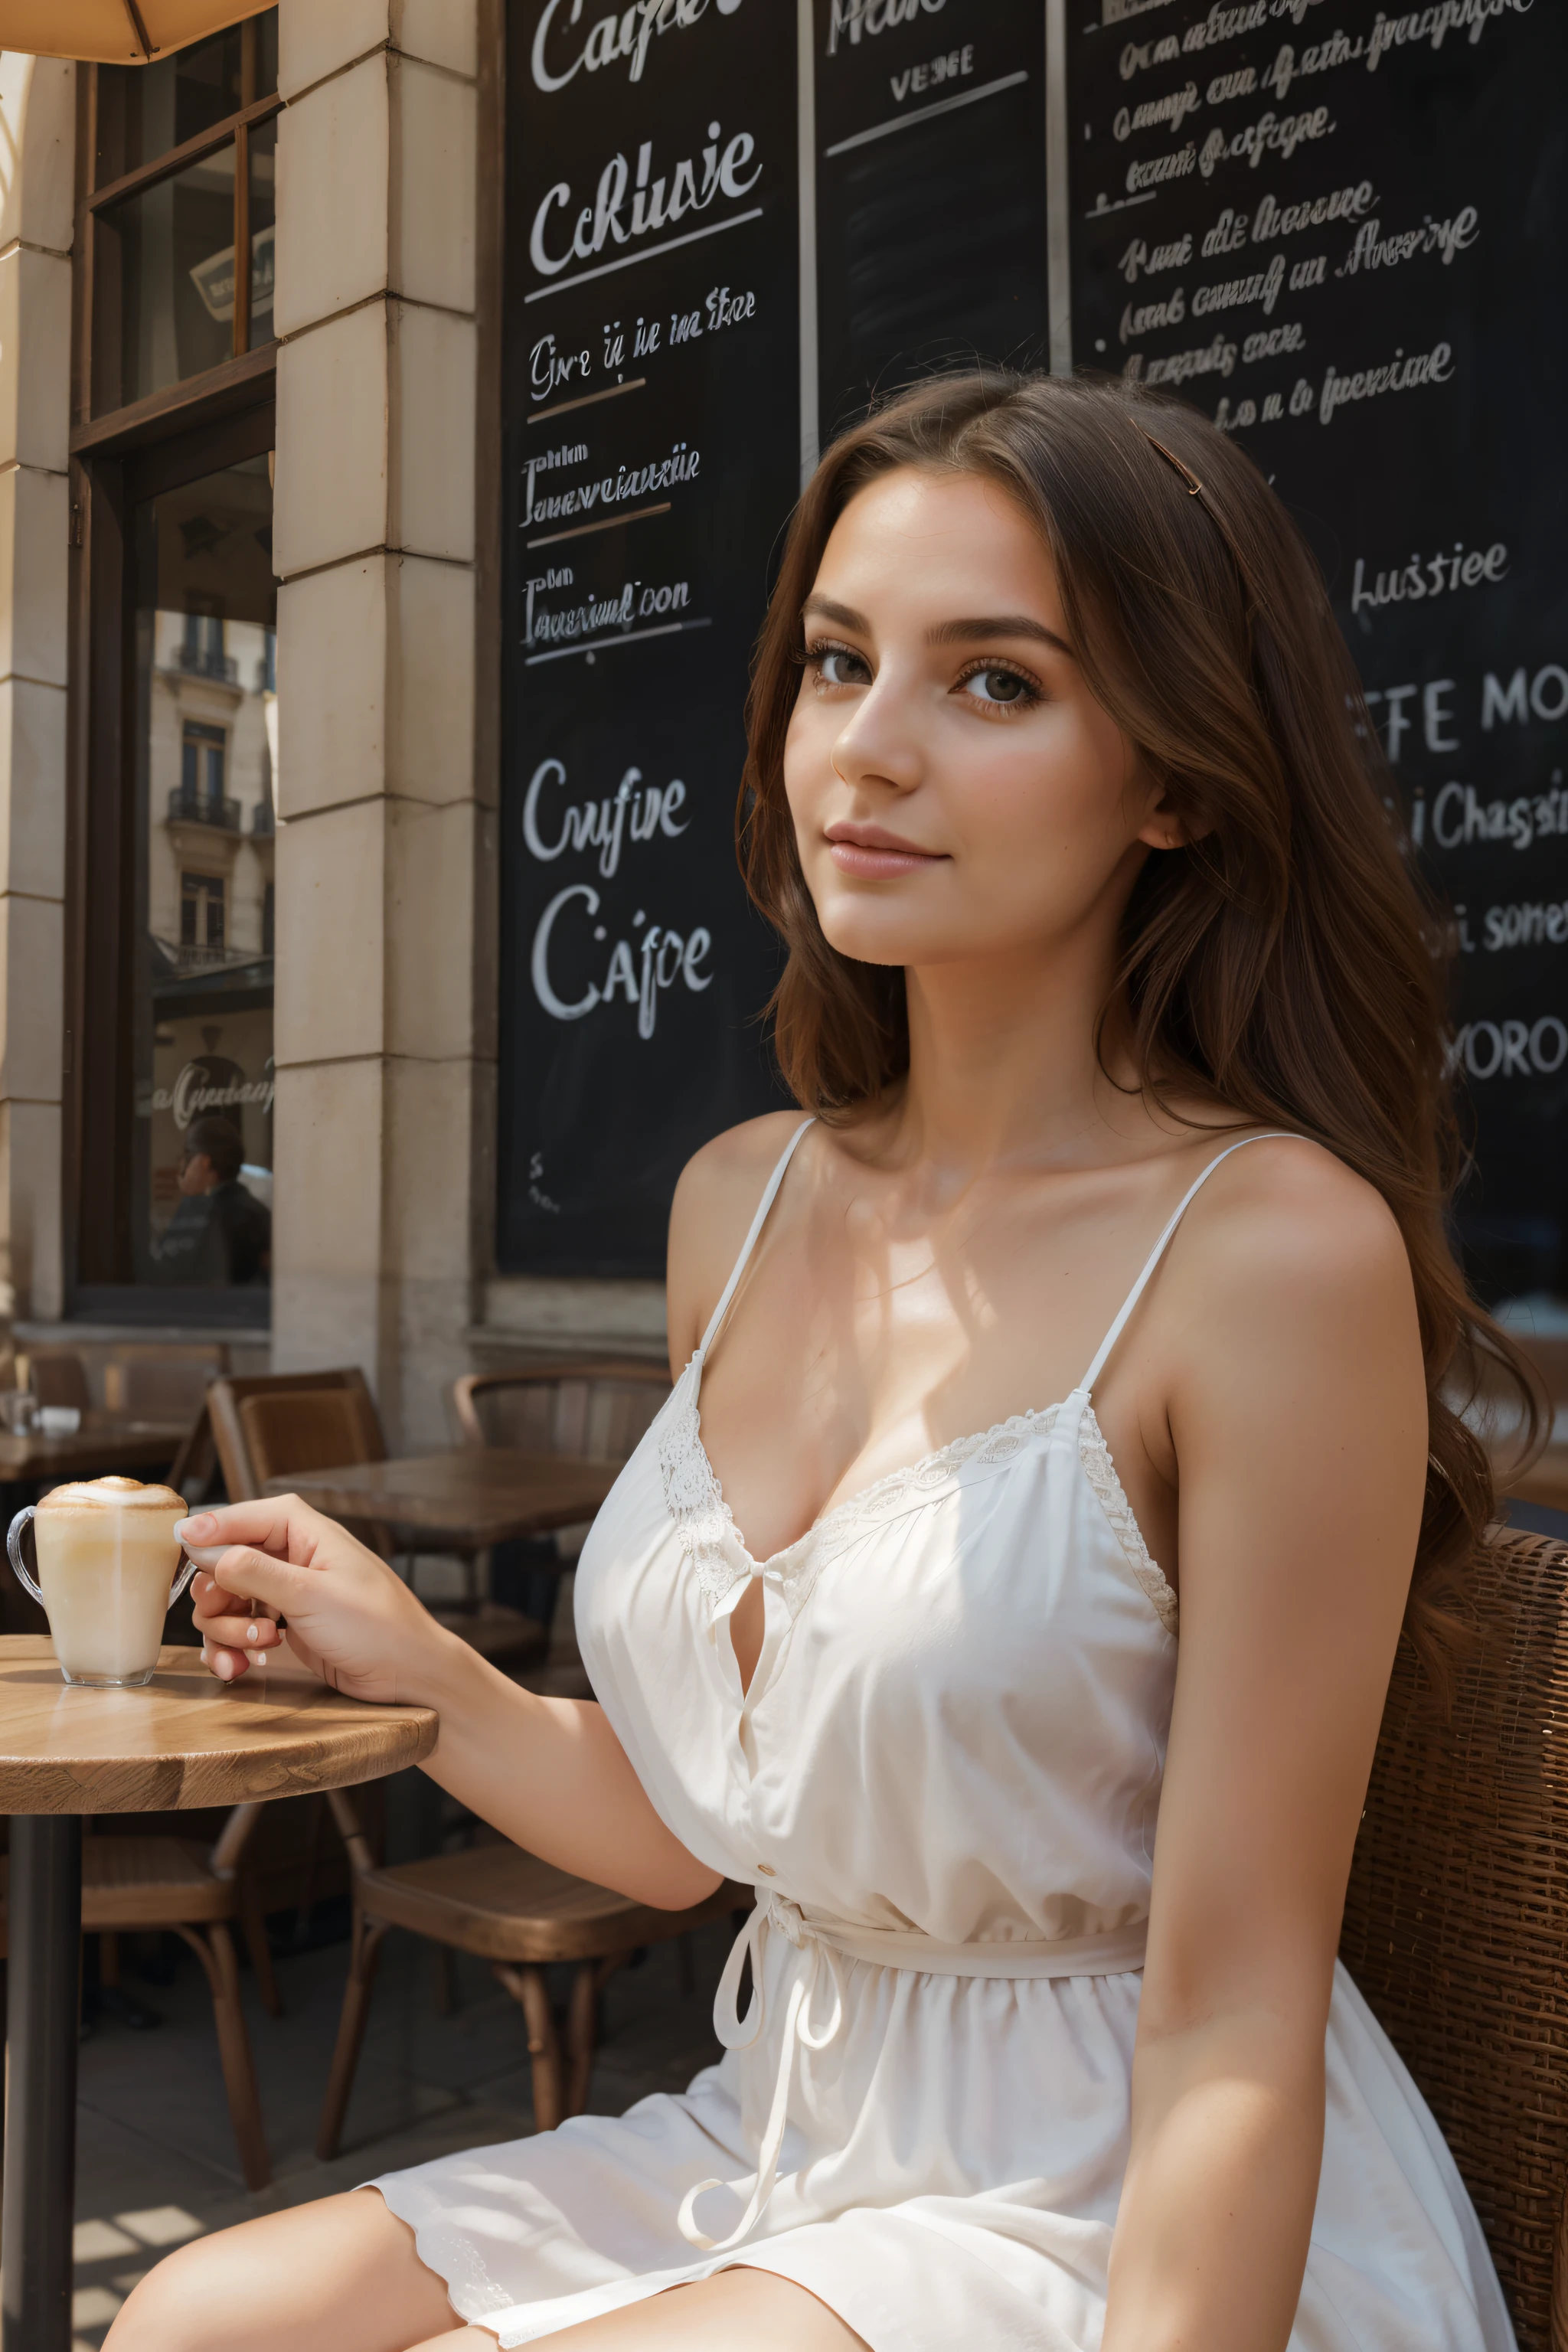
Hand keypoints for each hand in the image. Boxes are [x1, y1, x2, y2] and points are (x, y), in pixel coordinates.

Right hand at [180, 1496, 450, 1703]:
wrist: (407, 1674)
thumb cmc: (375, 1626)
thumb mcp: (310, 1596)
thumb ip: (253, 1571)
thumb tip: (201, 1545)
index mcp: (303, 1531)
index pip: (241, 1516)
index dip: (207, 1529)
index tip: (175, 1546)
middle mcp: (289, 1556)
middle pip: (221, 1564)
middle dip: (219, 1599)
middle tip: (239, 1623)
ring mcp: (283, 1592)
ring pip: (222, 1602)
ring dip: (226, 1630)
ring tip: (256, 1649)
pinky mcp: (281, 1625)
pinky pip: (235, 1630)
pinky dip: (230, 1649)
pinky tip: (241, 1668)